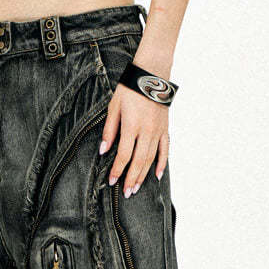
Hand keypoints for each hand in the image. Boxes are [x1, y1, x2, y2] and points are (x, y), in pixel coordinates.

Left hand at [99, 82, 169, 196]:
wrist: (152, 75)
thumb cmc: (130, 88)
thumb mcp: (114, 106)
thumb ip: (109, 129)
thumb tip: (104, 150)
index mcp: (131, 125)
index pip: (124, 155)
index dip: (117, 170)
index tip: (112, 181)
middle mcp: (146, 131)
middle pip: (138, 161)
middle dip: (131, 178)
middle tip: (126, 192)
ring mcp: (158, 131)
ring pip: (151, 159)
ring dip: (143, 175)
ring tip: (136, 188)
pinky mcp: (165, 129)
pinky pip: (165, 149)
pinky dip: (162, 163)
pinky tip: (158, 175)